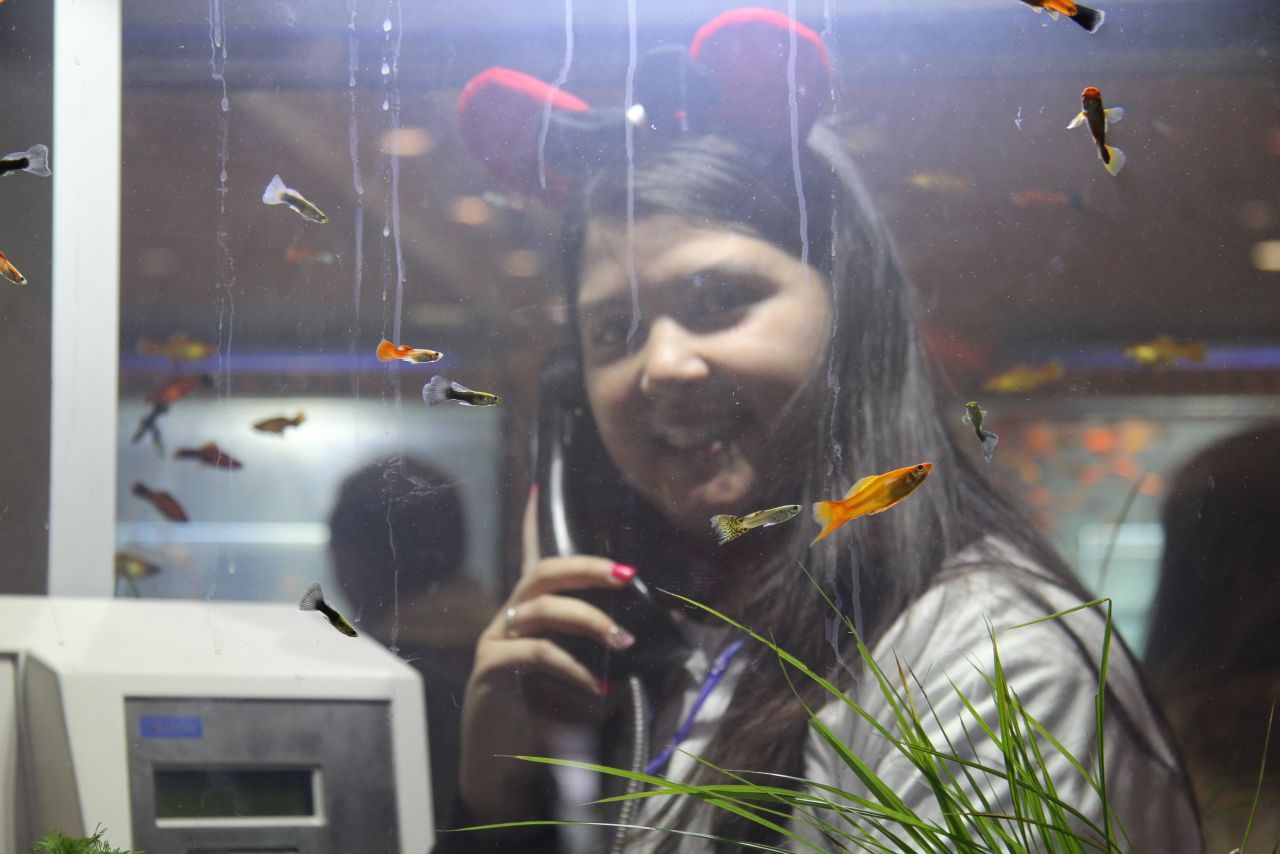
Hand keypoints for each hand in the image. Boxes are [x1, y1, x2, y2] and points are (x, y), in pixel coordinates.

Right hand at [457, 485, 638, 824]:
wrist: (506, 772)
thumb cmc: (549, 723)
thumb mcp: (589, 681)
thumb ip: (611, 656)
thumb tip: (662, 637)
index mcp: (532, 614)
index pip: (534, 558)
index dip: (535, 523)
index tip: (540, 488)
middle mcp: (510, 619)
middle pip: (543, 573)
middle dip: (587, 567)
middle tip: (626, 575)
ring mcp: (496, 642)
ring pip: (541, 608)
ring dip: (588, 620)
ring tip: (623, 640)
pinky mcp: (490, 671)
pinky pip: (532, 653)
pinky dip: (570, 666)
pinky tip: (595, 687)